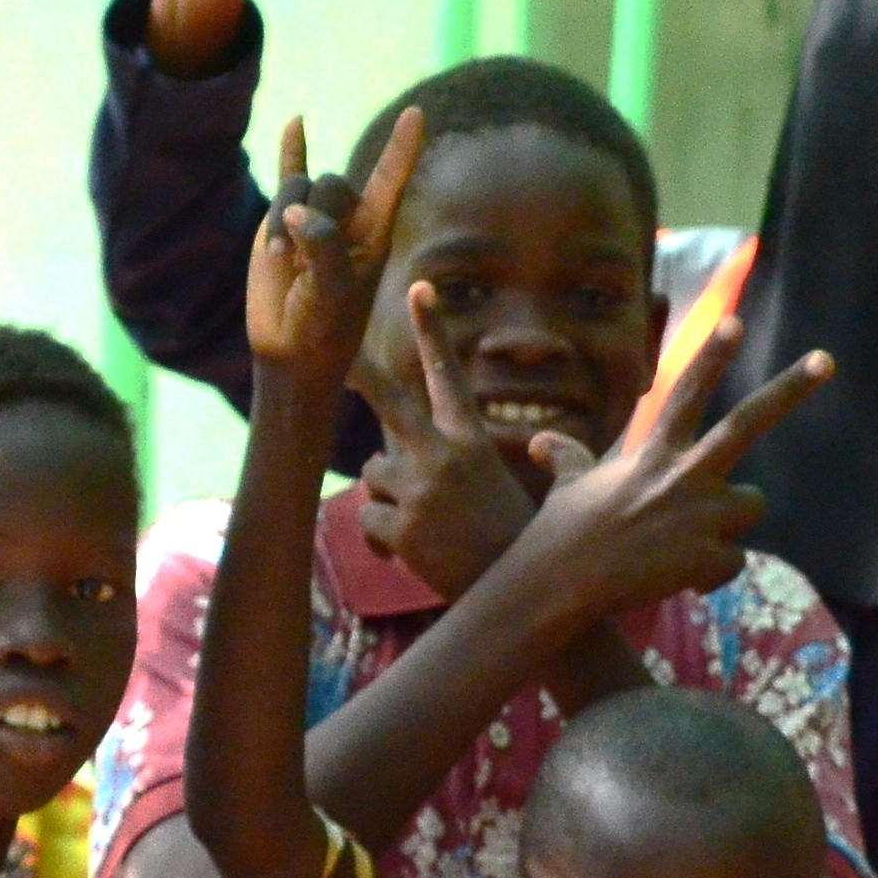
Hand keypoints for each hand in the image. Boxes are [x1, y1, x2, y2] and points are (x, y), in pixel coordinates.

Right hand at [245, 110, 422, 397]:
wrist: (291, 347)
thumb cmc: (324, 326)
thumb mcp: (332, 290)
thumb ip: (322, 247)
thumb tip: (297, 213)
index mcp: (375, 233)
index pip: (392, 180)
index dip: (403, 147)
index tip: (417, 113)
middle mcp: (349, 220)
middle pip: (332, 185)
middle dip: (311, 213)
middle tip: (296, 258)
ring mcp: (315, 217)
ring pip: (300, 186)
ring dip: (281, 217)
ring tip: (277, 257)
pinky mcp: (282, 222)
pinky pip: (289, 175)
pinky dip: (292, 149)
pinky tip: (297, 121)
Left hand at [352, 283, 536, 601]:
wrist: (522, 589)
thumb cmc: (525, 536)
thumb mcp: (534, 482)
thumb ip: (526, 454)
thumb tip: (543, 441)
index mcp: (472, 439)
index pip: (447, 373)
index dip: (432, 329)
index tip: (420, 289)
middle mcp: (443, 454)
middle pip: (389, 401)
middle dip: (360, 372)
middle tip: (334, 349)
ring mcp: (421, 489)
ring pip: (373, 475)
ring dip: (389, 497)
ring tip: (425, 527)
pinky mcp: (402, 526)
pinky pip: (369, 520)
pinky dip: (383, 541)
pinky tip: (413, 556)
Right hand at [506, 294, 834, 631]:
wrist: (557, 586)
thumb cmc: (559, 535)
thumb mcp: (567, 488)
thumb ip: (568, 458)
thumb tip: (539, 442)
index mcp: (654, 453)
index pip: (687, 393)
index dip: (711, 357)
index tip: (736, 322)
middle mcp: (684, 474)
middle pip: (748, 423)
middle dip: (790, 388)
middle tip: (826, 359)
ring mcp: (700, 514)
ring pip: (751, 505)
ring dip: (729, 523)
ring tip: (684, 542)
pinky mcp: (707, 556)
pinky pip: (733, 563)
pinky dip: (710, 575)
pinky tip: (678, 580)